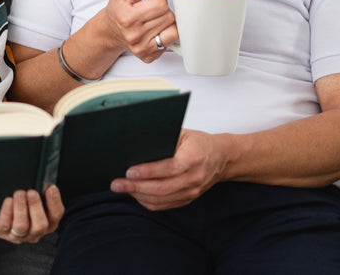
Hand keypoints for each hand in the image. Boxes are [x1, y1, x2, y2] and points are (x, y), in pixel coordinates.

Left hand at [0, 186, 63, 243]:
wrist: (3, 212)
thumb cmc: (23, 203)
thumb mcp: (34, 198)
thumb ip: (41, 192)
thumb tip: (44, 181)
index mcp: (48, 222)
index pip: (56, 214)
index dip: (55, 202)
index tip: (51, 188)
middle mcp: (35, 232)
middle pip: (40, 225)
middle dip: (36, 206)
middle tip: (31, 192)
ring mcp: (19, 235)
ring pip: (21, 226)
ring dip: (21, 208)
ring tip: (19, 194)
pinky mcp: (3, 232)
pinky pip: (5, 225)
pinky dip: (7, 211)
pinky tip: (8, 201)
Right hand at [97, 0, 176, 63]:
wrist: (110, 28)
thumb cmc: (118, 6)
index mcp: (127, 17)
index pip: (160, 4)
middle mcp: (133, 35)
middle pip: (168, 17)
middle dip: (163, 10)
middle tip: (151, 9)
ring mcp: (141, 48)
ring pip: (173, 30)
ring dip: (166, 22)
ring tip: (154, 19)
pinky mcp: (148, 57)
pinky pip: (171, 43)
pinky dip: (166, 35)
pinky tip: (155, 30)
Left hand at [110, 129, 226, 210]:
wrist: (222, 158)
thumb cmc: (198, 142)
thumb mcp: (184, 133)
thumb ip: (164, 138)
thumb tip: (137, 144)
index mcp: (194, 157)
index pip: (169, 168)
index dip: (148, 172)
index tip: (129, 171)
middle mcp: (194, 177)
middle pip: (162, 188)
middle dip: (136, 186)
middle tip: (117, 184)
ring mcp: (192, 191)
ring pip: (161, 200)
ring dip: (138, 195)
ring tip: (121, 188)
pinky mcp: (188, 199)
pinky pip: (164, 205)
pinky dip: (147, 201)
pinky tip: (135, 193)